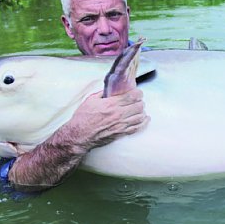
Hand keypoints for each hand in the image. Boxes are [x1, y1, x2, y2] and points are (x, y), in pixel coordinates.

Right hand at [8, 88, 148, 190]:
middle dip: (140, 101)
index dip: (138, 92)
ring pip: (140, 116)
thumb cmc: (82, 117)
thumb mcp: (90, 100)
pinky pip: (137, 128)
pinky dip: (143, 122)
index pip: (133, 96)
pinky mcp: (121, 133)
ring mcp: (121, 125)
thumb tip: (111, 88)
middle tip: (137, 100)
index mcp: (111, 104)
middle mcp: (118, 114)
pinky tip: (145, 118)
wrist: (79, 135)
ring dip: (141, 111)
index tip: (137, 92)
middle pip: (139, 106)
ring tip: (139, 109)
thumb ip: (102, 93)